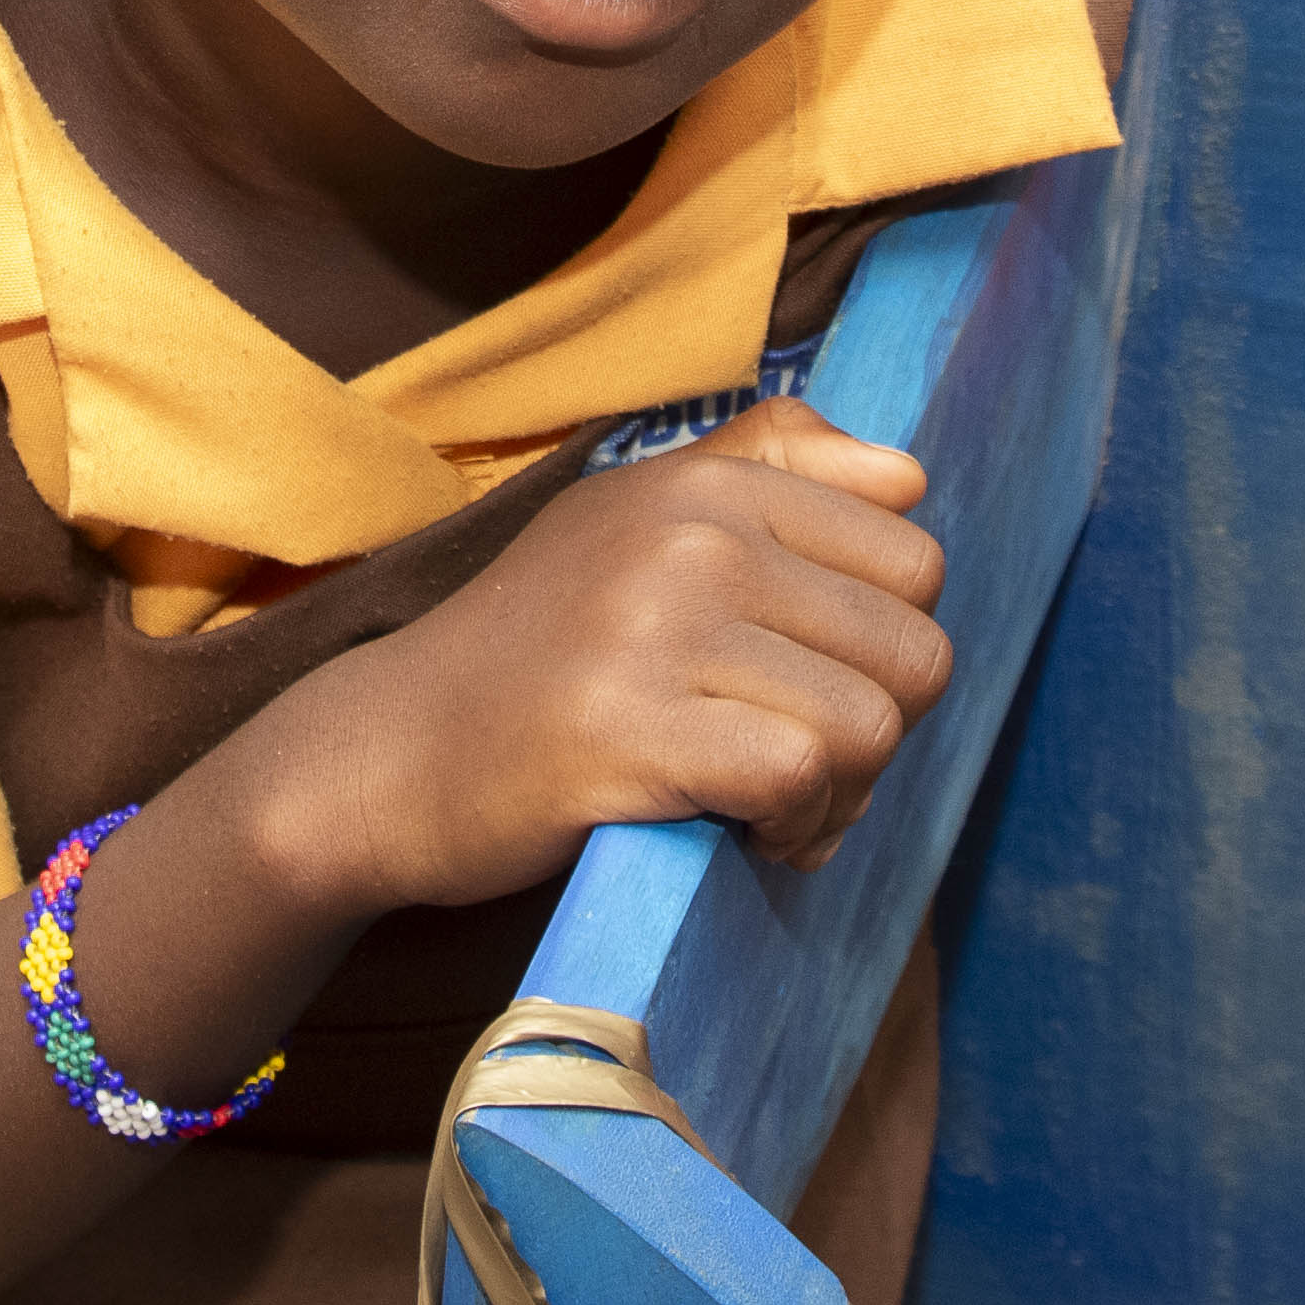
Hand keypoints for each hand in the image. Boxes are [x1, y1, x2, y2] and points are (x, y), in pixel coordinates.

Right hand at [247, 399, 948, 916]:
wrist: (390, 750)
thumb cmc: (537, 647)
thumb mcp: (636, 518)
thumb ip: (772, 469)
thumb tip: (910, 473)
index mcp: (708, 484)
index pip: (913, 558)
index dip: (884, 646)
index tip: (810, 686)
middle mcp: (690, 538)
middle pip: (913, 652)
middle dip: (877, 733)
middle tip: (795, 765)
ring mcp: (655, 630)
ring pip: (869, 725)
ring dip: (841, 798)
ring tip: (769, 808)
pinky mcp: (628, 731)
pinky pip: (799, 777)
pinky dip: (792, 828)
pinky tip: (741, 834)